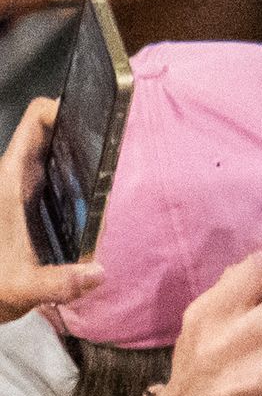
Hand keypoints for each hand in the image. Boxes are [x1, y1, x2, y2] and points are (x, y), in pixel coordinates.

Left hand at [0, 97, 103, 320]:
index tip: (96, 113)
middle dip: (86, 131)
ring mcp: (21, 189)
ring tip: (112, 172)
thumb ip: (58, 283)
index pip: (36, 119)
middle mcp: (16, 178)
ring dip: (83, 156)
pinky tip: (95, 200)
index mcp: (11, 180)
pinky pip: (55, 174)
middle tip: (117, 144)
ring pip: (55, 154)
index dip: (65, 105)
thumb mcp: (18, 289)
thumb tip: (98, 272)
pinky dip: (77, 176)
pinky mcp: (26, 204)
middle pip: (53, 132)